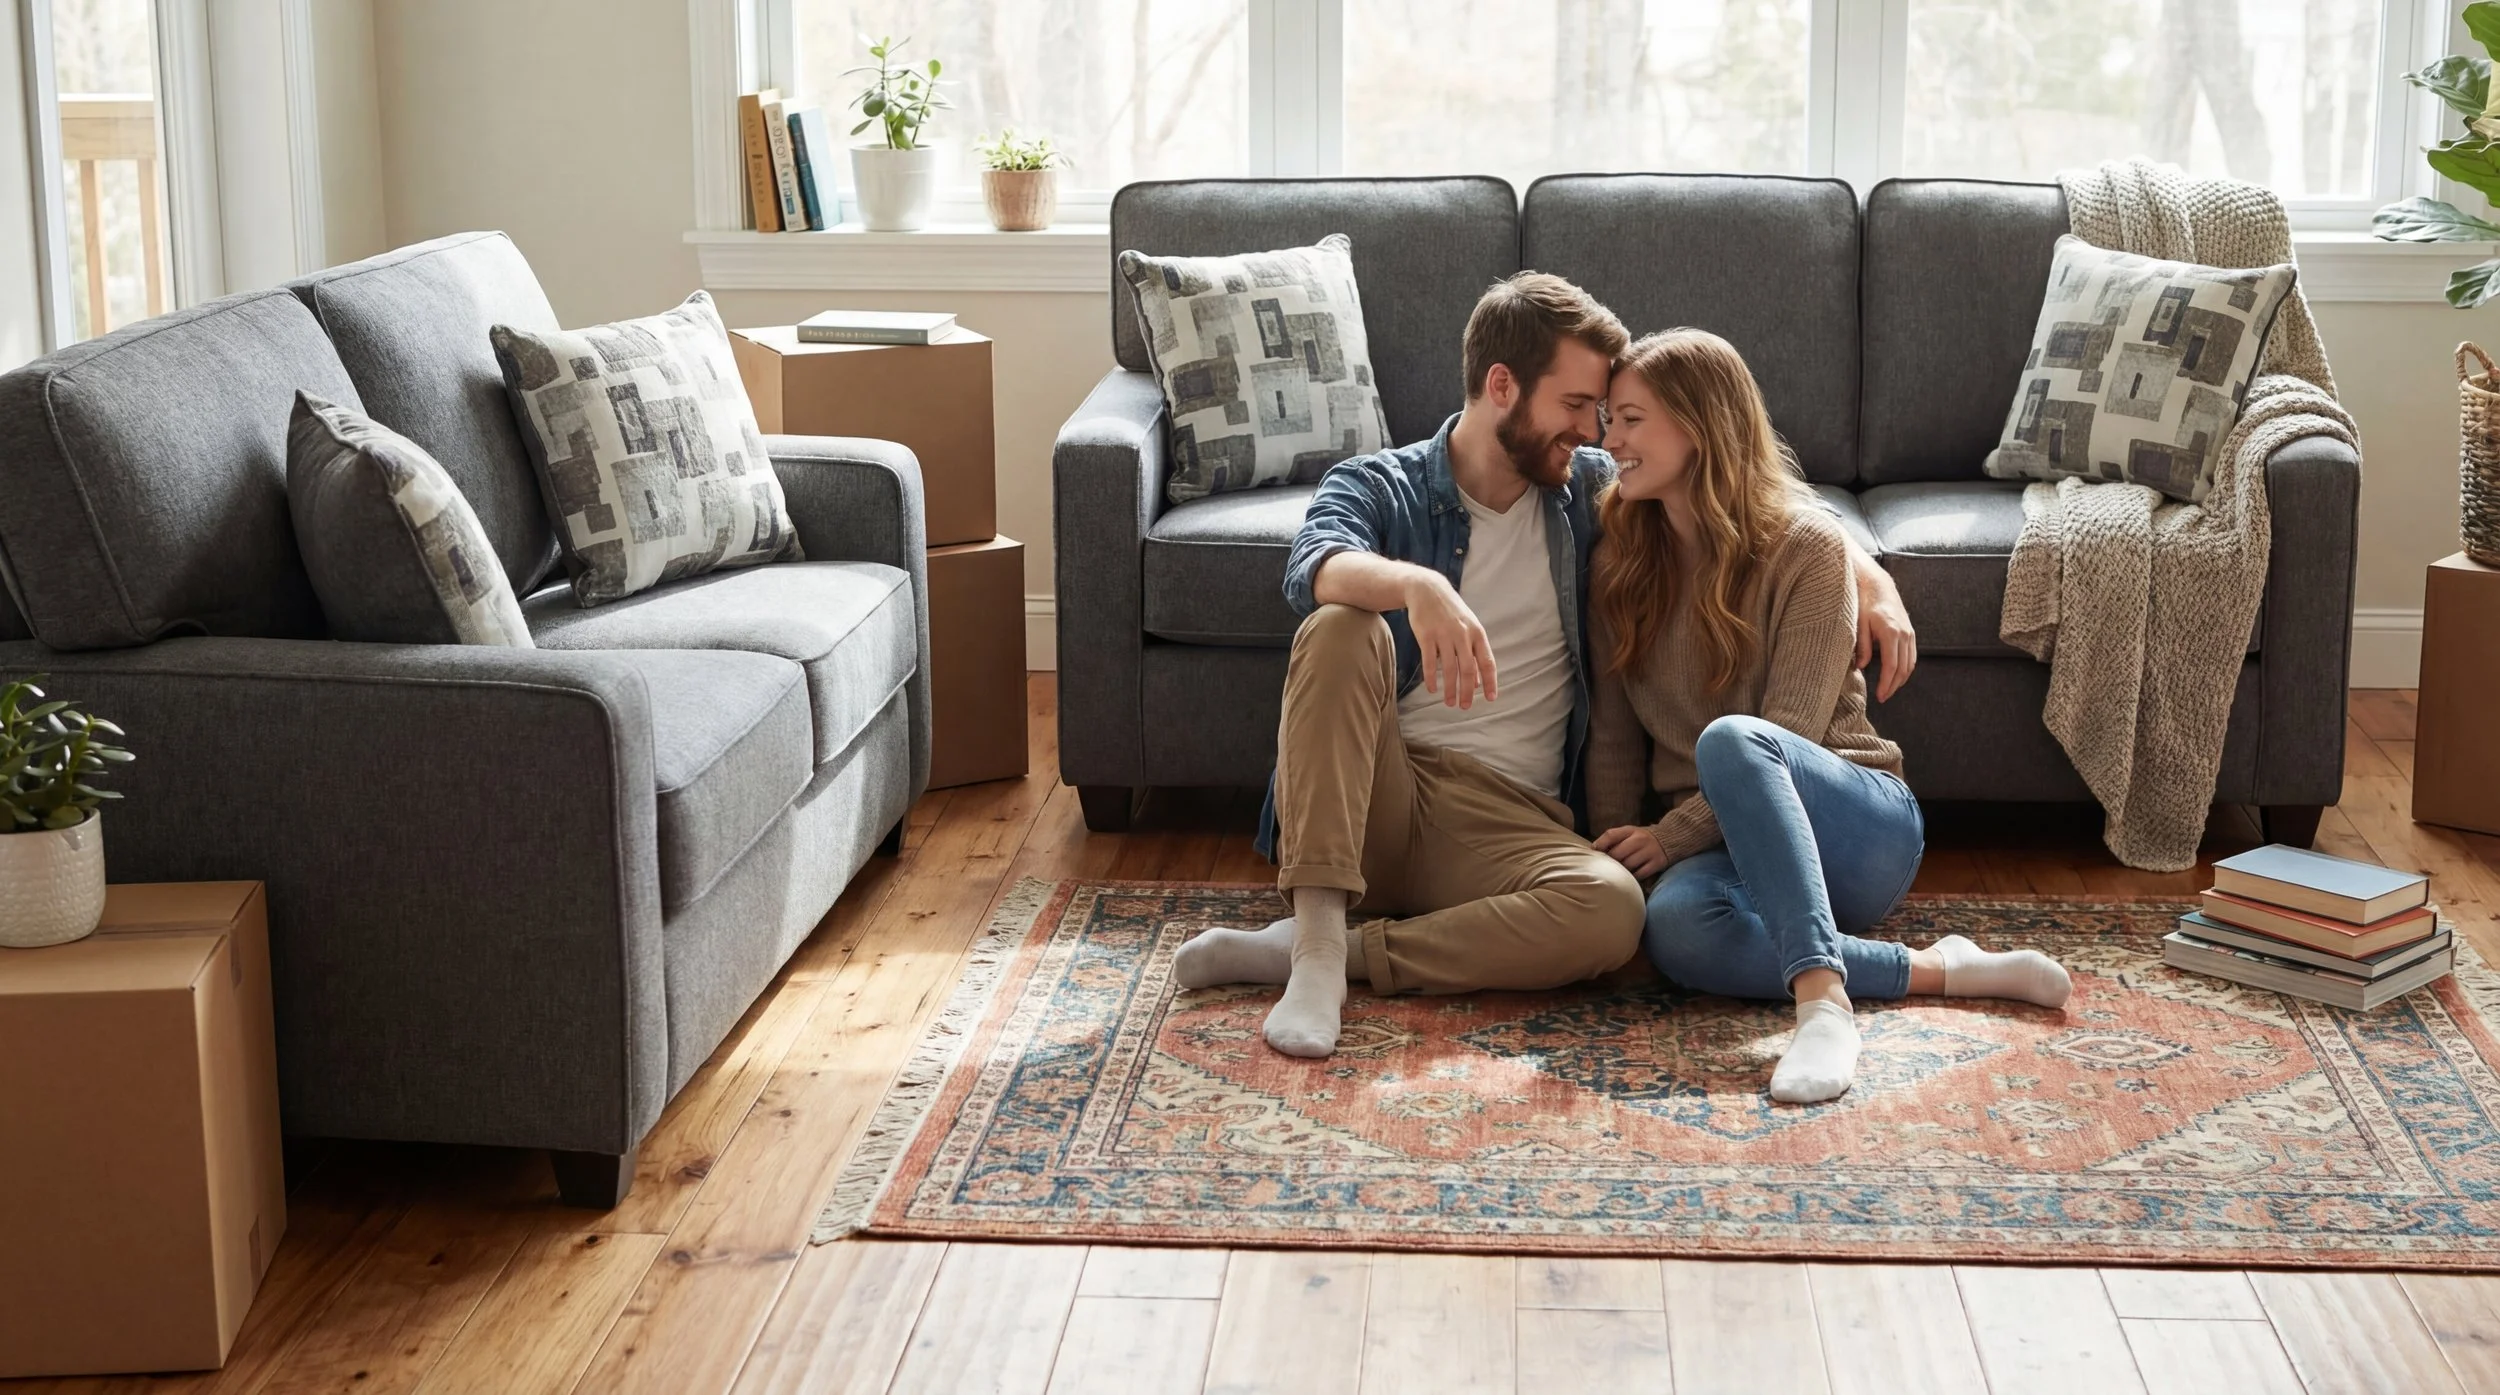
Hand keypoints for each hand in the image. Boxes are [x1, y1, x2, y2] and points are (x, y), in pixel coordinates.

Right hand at [1405, 571, 1496, 708]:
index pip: (1487, 661)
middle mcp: (1463, 634)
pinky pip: (1430, 661)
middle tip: (1465, 707)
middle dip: (1467, 691)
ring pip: (1449, 668)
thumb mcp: (1468, 628)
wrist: (1428, 590)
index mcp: (1477, 633)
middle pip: (1468, 669)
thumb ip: (1473, 653)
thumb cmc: (1451, 612)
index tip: (1490, 698)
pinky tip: (1431, 689)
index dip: (1490, 681)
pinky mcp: (1426, 635)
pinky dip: (1431, 678)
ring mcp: (1444, 634)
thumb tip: (1477, 681)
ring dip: (1450, 689)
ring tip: (1450, 703)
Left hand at [1593, 825, 1666, 878]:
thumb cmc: (1642, 839)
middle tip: (1607, 866)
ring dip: (1620, 871)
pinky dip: (1632, 877)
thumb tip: (1594, 849)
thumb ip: (1614, 838)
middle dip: (1610, 861)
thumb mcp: (1629, 833)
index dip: (1600, 844)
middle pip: (1617, 853)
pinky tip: (1630, 877)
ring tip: (1618, 872)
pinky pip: (1639, 874)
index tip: (1595, 851)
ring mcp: (1649, 852)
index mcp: (1631, 830)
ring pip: (1627, 865)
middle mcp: (1640, 840)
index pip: (1611, 835)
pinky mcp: (1656, 863)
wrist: (1670, 839)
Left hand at [1851, 551, 1916, 701]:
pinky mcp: (1910, 631)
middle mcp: (1904, 633)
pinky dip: (1906, 668)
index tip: (1880, 696)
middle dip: (1894, 686)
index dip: (1886, 684)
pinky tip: (1896, 675)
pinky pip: (1912, 655)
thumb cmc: (1864, 603)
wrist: (1878, 585)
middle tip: (1883, 697)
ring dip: (1901, 679)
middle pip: (1903, 668)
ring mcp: (1909, 632)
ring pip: (1910, 663)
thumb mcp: (1858, 624)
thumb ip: (1862, 646)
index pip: (1891, 666)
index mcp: (1890, 632)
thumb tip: (1861, 667)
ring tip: (1889, 690)